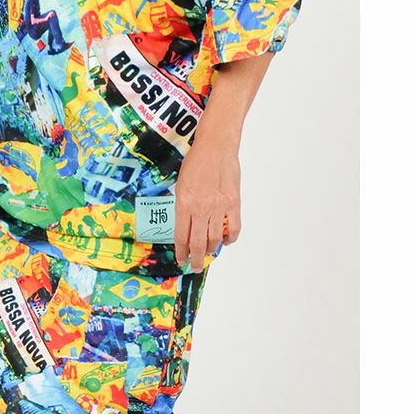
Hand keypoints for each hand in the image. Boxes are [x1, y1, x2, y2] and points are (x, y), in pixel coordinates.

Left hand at [174, 138, 241, 271]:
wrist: (215, 147)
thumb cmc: (196, 161)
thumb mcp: (180, 184)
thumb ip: (183, 204)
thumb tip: (185, 222)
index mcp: (184, 204)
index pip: (181, 236)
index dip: (181, 251)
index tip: (181, 259)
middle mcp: (200, 209)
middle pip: (198, 243)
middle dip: (196, 258)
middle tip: (195, 266)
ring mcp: (218, 208)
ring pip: (215, 238)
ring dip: (211, 250)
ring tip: (208, 253)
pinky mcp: (233, 204)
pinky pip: (233, 228)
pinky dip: (230, 238)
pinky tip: (226, 241)